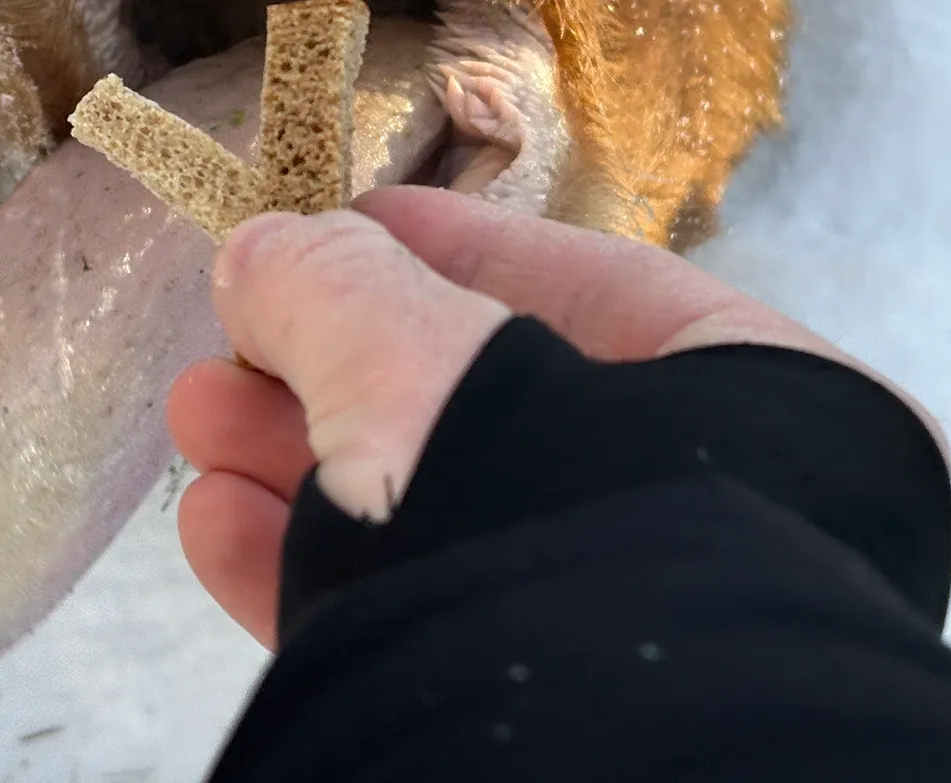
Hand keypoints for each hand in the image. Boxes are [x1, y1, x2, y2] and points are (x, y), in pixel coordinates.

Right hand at [166, 186, 934, 648]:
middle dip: (337, 362)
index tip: (345, 222)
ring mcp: (620, 620)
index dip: (453, 247)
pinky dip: (315, 569)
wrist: (583, 767)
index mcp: (753, 400)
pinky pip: (421, 619)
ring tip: (196, 422)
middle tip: (236, 334)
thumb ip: (337, 287)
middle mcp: (708, 514)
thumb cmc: (544, 513)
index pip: (595, 290)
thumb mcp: (421, 361)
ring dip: (304, 465)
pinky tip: (220, 528)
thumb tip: (265, 255)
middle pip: (495, 406)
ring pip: (444, 520)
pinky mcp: (539, 709)